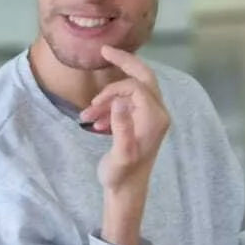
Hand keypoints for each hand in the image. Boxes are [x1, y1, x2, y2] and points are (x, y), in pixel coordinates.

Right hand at [84, 47, 170, 193]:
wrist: (126, 193)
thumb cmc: (122, 176)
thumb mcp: (120, 154)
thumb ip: (121, 127)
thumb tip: (117, 101)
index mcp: (155, 118)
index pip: (136, 86)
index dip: (116, 83)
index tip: (97, 87)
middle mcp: (158, 114)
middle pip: (144, 77)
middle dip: (124, 64)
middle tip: (105, 52)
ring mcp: (151, 118)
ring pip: (130, 92)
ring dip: (107, 99)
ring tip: (86, 117)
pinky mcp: (143, 123)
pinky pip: (126, 103)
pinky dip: (109, 108)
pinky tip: (95, 123)